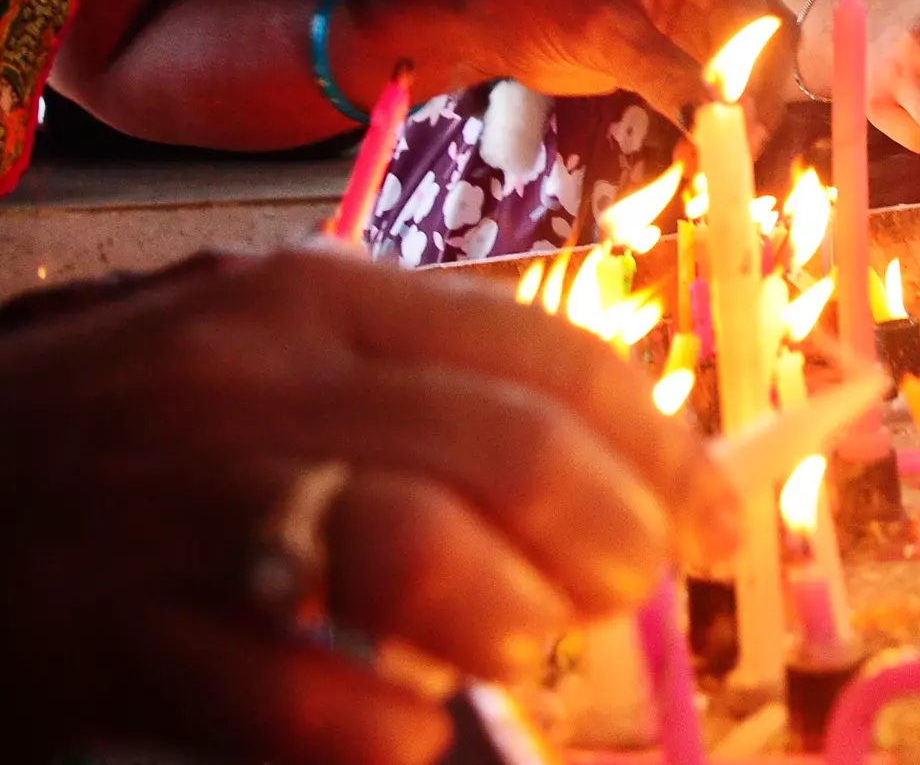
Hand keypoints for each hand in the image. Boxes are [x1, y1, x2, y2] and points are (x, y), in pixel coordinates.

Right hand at [0, 248, 738, 764]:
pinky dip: (386, 729)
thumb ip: (410, 384)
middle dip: (613, 542)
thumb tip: (607, 458)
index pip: (551, 359)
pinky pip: (312, 701)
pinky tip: (395, 727)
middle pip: (520, 456)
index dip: (659, 449)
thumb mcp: (257, 354)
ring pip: (433, 555)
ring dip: (509, 624)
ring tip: (505, 650)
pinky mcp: (120, 636)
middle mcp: (265, 378)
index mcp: (316, 298)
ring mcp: (190, 503)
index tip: (711, 517)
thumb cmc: (108, 431)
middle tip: (617, 594)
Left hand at [457, 0, 796, 140]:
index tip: (742, 128)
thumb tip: (723, 124)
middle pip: (761, 30)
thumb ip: (666, 76)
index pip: (744, 2)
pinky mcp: (689, 28)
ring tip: (716, 161)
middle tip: (737, 153)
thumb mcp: (600, 38)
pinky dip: (717, 111)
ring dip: (741, 110)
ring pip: (752, 56)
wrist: (487, 18)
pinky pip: (723, 73)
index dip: (753, 66)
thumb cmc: (530, 6)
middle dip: (755, 95)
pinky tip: (696, 148)